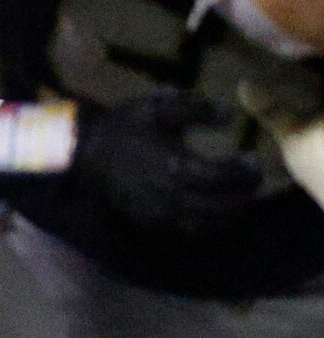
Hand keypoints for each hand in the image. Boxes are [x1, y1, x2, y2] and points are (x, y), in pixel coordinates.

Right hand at [66, 90, 262, 232]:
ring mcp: (160, 211)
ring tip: (237, 199)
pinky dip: (207, 224)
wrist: (85, 152)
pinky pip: (187, 230)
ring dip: (229, 214)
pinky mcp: (150, 220)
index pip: (224, 177)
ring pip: (207, 224)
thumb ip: (196, 109)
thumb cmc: (125, 126)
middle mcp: (170, 194)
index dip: (245, 171)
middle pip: (221, 207)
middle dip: (243, 196)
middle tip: (251, 182)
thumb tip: (229, 116)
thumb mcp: (157, 107)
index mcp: (176, 166)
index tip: (251, 160)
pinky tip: (211, 210)